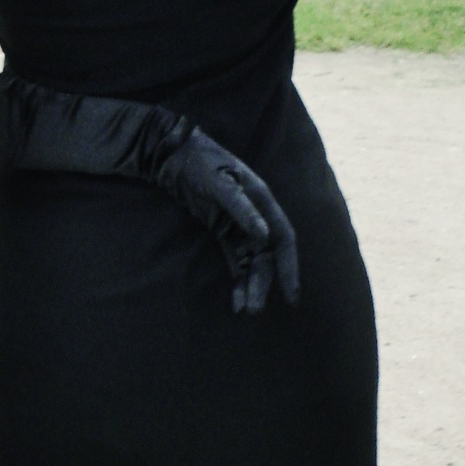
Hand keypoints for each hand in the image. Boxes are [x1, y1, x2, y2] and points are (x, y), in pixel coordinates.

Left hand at [160, 126, 300, 316]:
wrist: (174, 155)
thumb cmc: (200, 162)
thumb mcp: (219, 183)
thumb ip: (241, 208)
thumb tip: (263, 235)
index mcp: (263, 201)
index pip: (283, 240)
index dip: (289, 268)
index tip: (291, 295)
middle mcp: (256, 216)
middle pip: (266, 257)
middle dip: (263, 284)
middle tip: (254, 311)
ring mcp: (239, 224)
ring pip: (252, 262)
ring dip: (250, 286)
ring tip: (244, 310)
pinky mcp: (223, 230)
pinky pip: (236, 260)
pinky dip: (238, 279)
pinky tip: (235, 299)